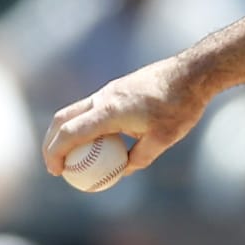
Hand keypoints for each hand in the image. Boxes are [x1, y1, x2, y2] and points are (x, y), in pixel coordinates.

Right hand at [41, 56, 207, 179]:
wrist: (193, 72)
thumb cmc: (181, 106)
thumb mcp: (163, 139)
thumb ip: (140, 158)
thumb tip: (124, 171)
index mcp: (109, 111)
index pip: (69, 133)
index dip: (55, 154)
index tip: (56, 172)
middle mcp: (103, 98)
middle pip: (62, 119)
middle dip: (51, 143)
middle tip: (55, 164)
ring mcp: (109, 90)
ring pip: (75, 110)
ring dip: (66, 131)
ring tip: (71, 154)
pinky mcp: (117, 87)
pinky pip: (91, 107)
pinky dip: (83, 122)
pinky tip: (97, 137)